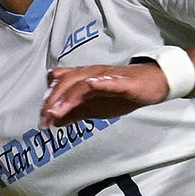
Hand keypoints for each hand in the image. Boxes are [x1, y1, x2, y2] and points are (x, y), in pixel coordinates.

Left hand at [39, 63, 168, 127]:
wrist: (152, 83)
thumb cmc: (124, 93)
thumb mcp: (94, 107)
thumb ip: (74, 112)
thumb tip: (54, 121)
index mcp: (83, 80)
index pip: (59, 85)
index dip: (48, 101)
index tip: (42, 120)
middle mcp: (91, 74)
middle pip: (66, 83)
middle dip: (53, 101)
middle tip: (45, 120)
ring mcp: (106, 76)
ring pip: (82, 82)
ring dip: (68, 96)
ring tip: (57, 111)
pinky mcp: (122, 81)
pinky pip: (108, 81)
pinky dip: (98, 84)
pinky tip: (89, 87)